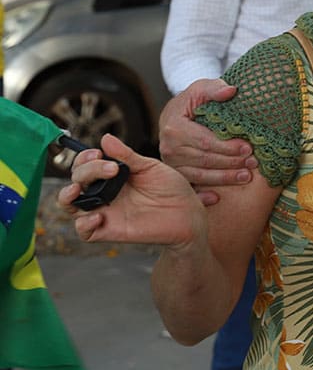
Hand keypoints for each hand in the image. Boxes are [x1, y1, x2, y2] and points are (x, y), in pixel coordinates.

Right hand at [57, 134, 206, 247]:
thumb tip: (105, 138)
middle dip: (85, 171)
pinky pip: (83, 231)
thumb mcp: (150, 167)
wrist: (188, 213)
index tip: (98, 154)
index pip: (85, 165)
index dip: (84, 159)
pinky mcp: (109, 230)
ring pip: (70, 206)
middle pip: (76, 181)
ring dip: (67, 196)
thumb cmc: (171, 188)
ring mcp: (104, 211)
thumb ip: (127, 156)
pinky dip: (84, 223)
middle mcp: (103, 193)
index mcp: (111, 176)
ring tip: (78, 190)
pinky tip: (99, 215)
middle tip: (110, 168)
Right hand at [160, 79, 254, 197]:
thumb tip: (231, 91)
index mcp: (174, 127)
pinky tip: (217, 199)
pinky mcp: (175, 174)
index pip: (204, 141)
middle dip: (231, 163)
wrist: (178, 115)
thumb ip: (215, 89)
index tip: (248, 147)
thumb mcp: (202, 89)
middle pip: (204, 160)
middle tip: (253, 164)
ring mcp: (171, 163)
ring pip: (200, 175)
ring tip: (246, 176)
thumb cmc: (193, 102)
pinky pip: (189, 187)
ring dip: (224, 178)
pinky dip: (202, 196)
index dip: (227, 146)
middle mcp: (169, 148)